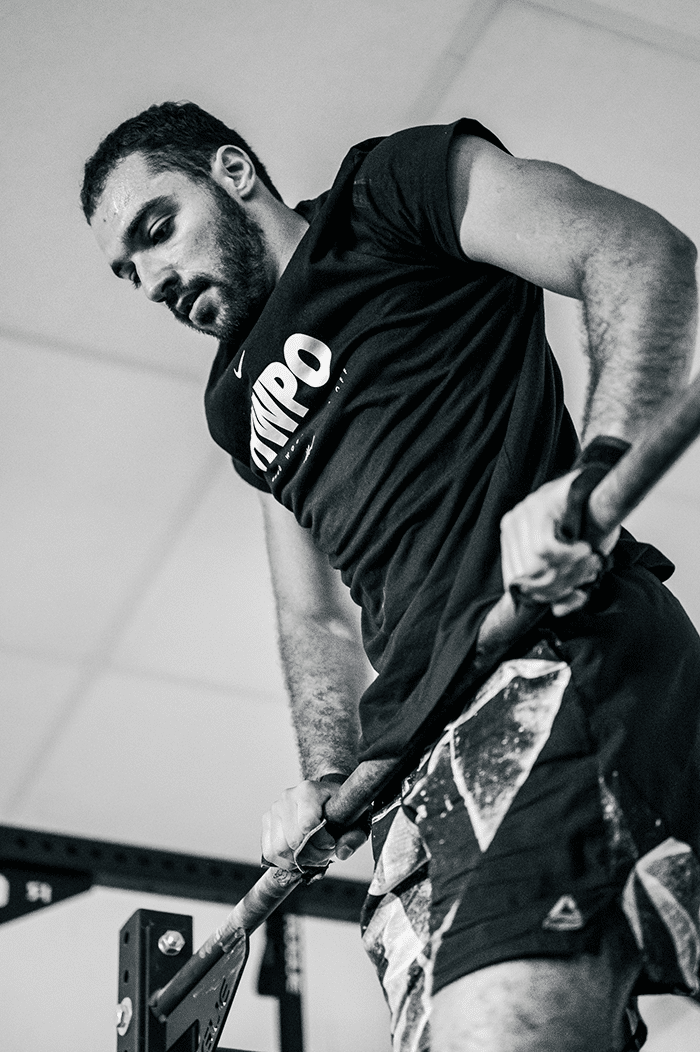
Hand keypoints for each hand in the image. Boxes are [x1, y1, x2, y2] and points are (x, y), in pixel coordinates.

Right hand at [261, 779, 367, 870]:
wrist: (327, 798)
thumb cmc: (340, 808)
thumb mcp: (356, 820)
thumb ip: (354, 837)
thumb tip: (343, 853)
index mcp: (308, 790)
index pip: (307, 825)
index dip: (322, 843)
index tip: (332, 843)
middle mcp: (287, 796)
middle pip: (292, 841)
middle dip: (311, 855)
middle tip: (323, 854)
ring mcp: (274, 809)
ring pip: (279, 849)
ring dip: (298, 861)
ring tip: (312, 856)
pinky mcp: (267, 822)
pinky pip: (270, 852)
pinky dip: (285, 862)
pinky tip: (298, 858)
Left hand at [500, 471, 619, 616]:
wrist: (598, 483)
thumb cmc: (586, 525)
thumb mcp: (574, 562)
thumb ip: (567, 587)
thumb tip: (558, 610)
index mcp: (511, 541)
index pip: (516, 583)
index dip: (545, 596)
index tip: (574, 592)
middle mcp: (511, 526)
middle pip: (527, 577)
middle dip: (561, 585)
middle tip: (587, 576)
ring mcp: (522, 514)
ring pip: (536, 565)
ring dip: (568, 571)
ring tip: (590, 562)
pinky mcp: (540, 506)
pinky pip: (546, 548)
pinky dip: (569, 557)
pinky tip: (586, 550)